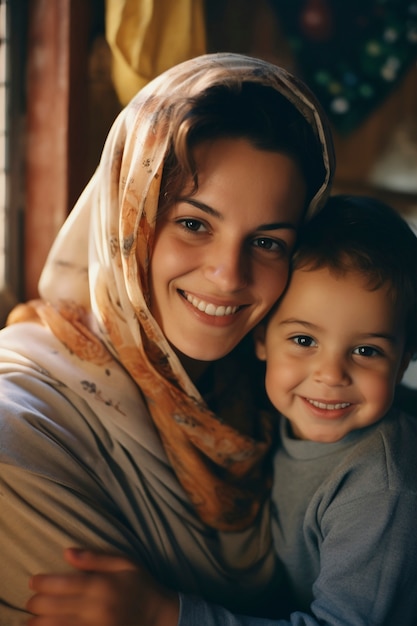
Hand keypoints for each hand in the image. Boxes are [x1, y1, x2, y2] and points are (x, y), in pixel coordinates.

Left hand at [26, 548, 179, 625]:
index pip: (64, 583)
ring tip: (30, 620)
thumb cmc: (140, 585)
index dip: (44, 583)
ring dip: (40, 623)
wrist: (160, 616)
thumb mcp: (123, 563)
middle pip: (57, 606)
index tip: (32, 581)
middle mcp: (97, 608)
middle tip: (30, 601)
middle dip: (38, 604)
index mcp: (102, 585)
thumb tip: (66, 552)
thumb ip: (95, 558)